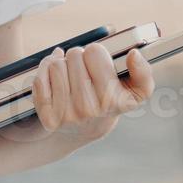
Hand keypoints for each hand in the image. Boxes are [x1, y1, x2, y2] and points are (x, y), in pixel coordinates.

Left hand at [30, 44, 154, 140]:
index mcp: (115, 100)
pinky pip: (40, 79)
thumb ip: (143, 72)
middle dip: (78, 56)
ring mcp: (68, 116)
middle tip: (83, 68)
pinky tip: (54, 76)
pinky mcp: (49, 118)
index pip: (95, 52)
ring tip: (69, 73)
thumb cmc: (112, 100)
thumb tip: (134, 54)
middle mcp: (91, 110)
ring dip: (61, 63)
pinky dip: (45, 71)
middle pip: (74, 55)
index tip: (99, 64)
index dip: (97, 53)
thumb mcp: (136, 90)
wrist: (86, 129)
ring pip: (56, 64)